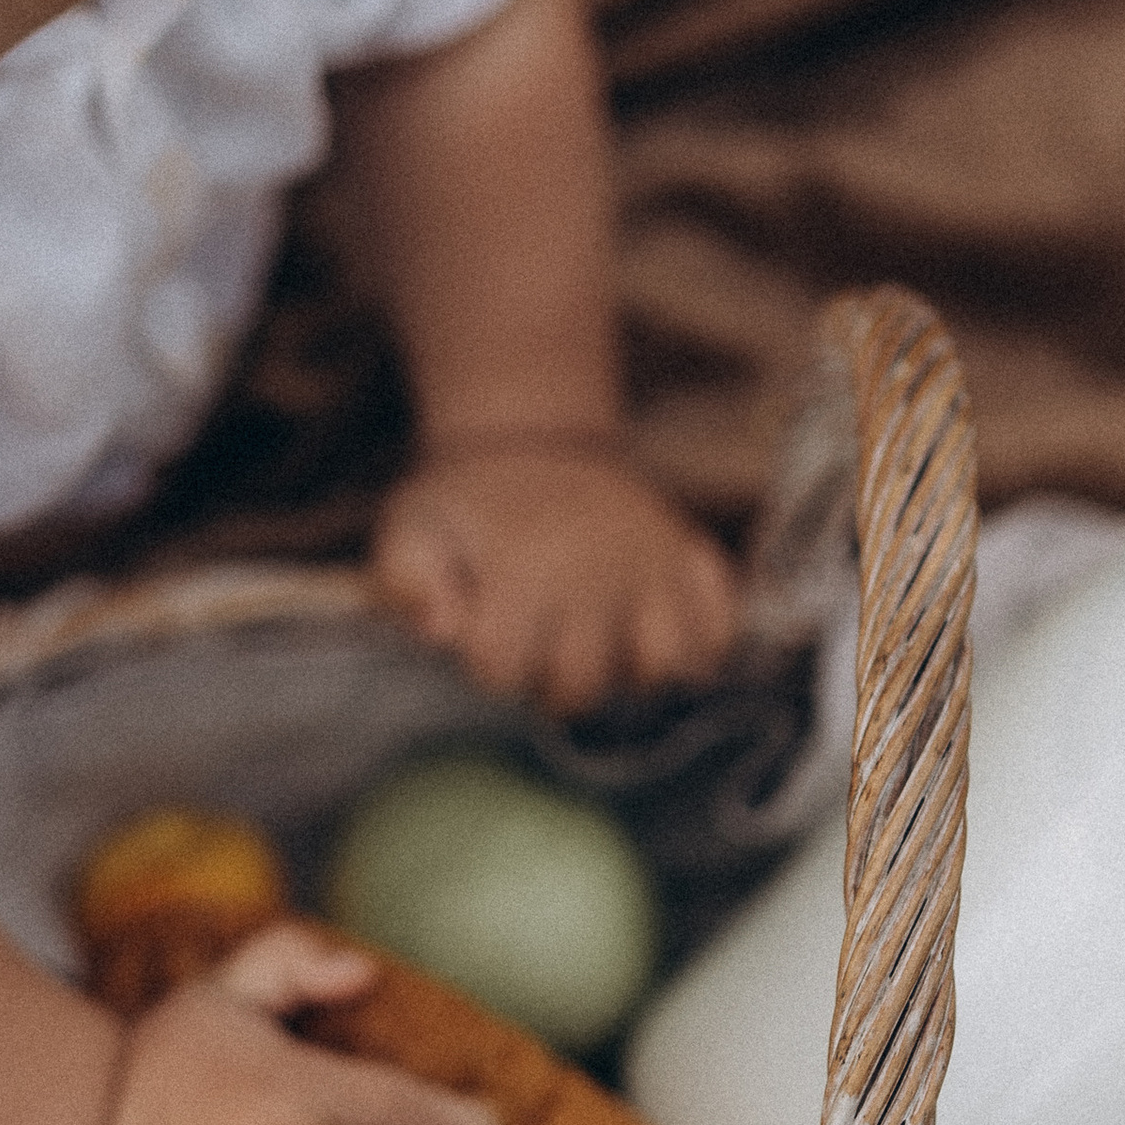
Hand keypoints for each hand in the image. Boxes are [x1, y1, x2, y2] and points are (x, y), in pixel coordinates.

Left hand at [372, 441, 738, 714]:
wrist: (529, 439)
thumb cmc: (464, 503)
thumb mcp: (411, 526)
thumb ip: (405, 580)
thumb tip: (440, 630)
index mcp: (523, 567)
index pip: (503, 670)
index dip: (486, 668)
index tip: (485, 639)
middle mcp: (597, 572)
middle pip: (581, 685)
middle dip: (547, 684)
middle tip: (536, 650)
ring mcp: (652, 566)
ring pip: (662, 666)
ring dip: (626, 674)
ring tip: (597, 649)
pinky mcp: (691, 560)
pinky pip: (720, 628)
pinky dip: (700, 644)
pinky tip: (653, 631)